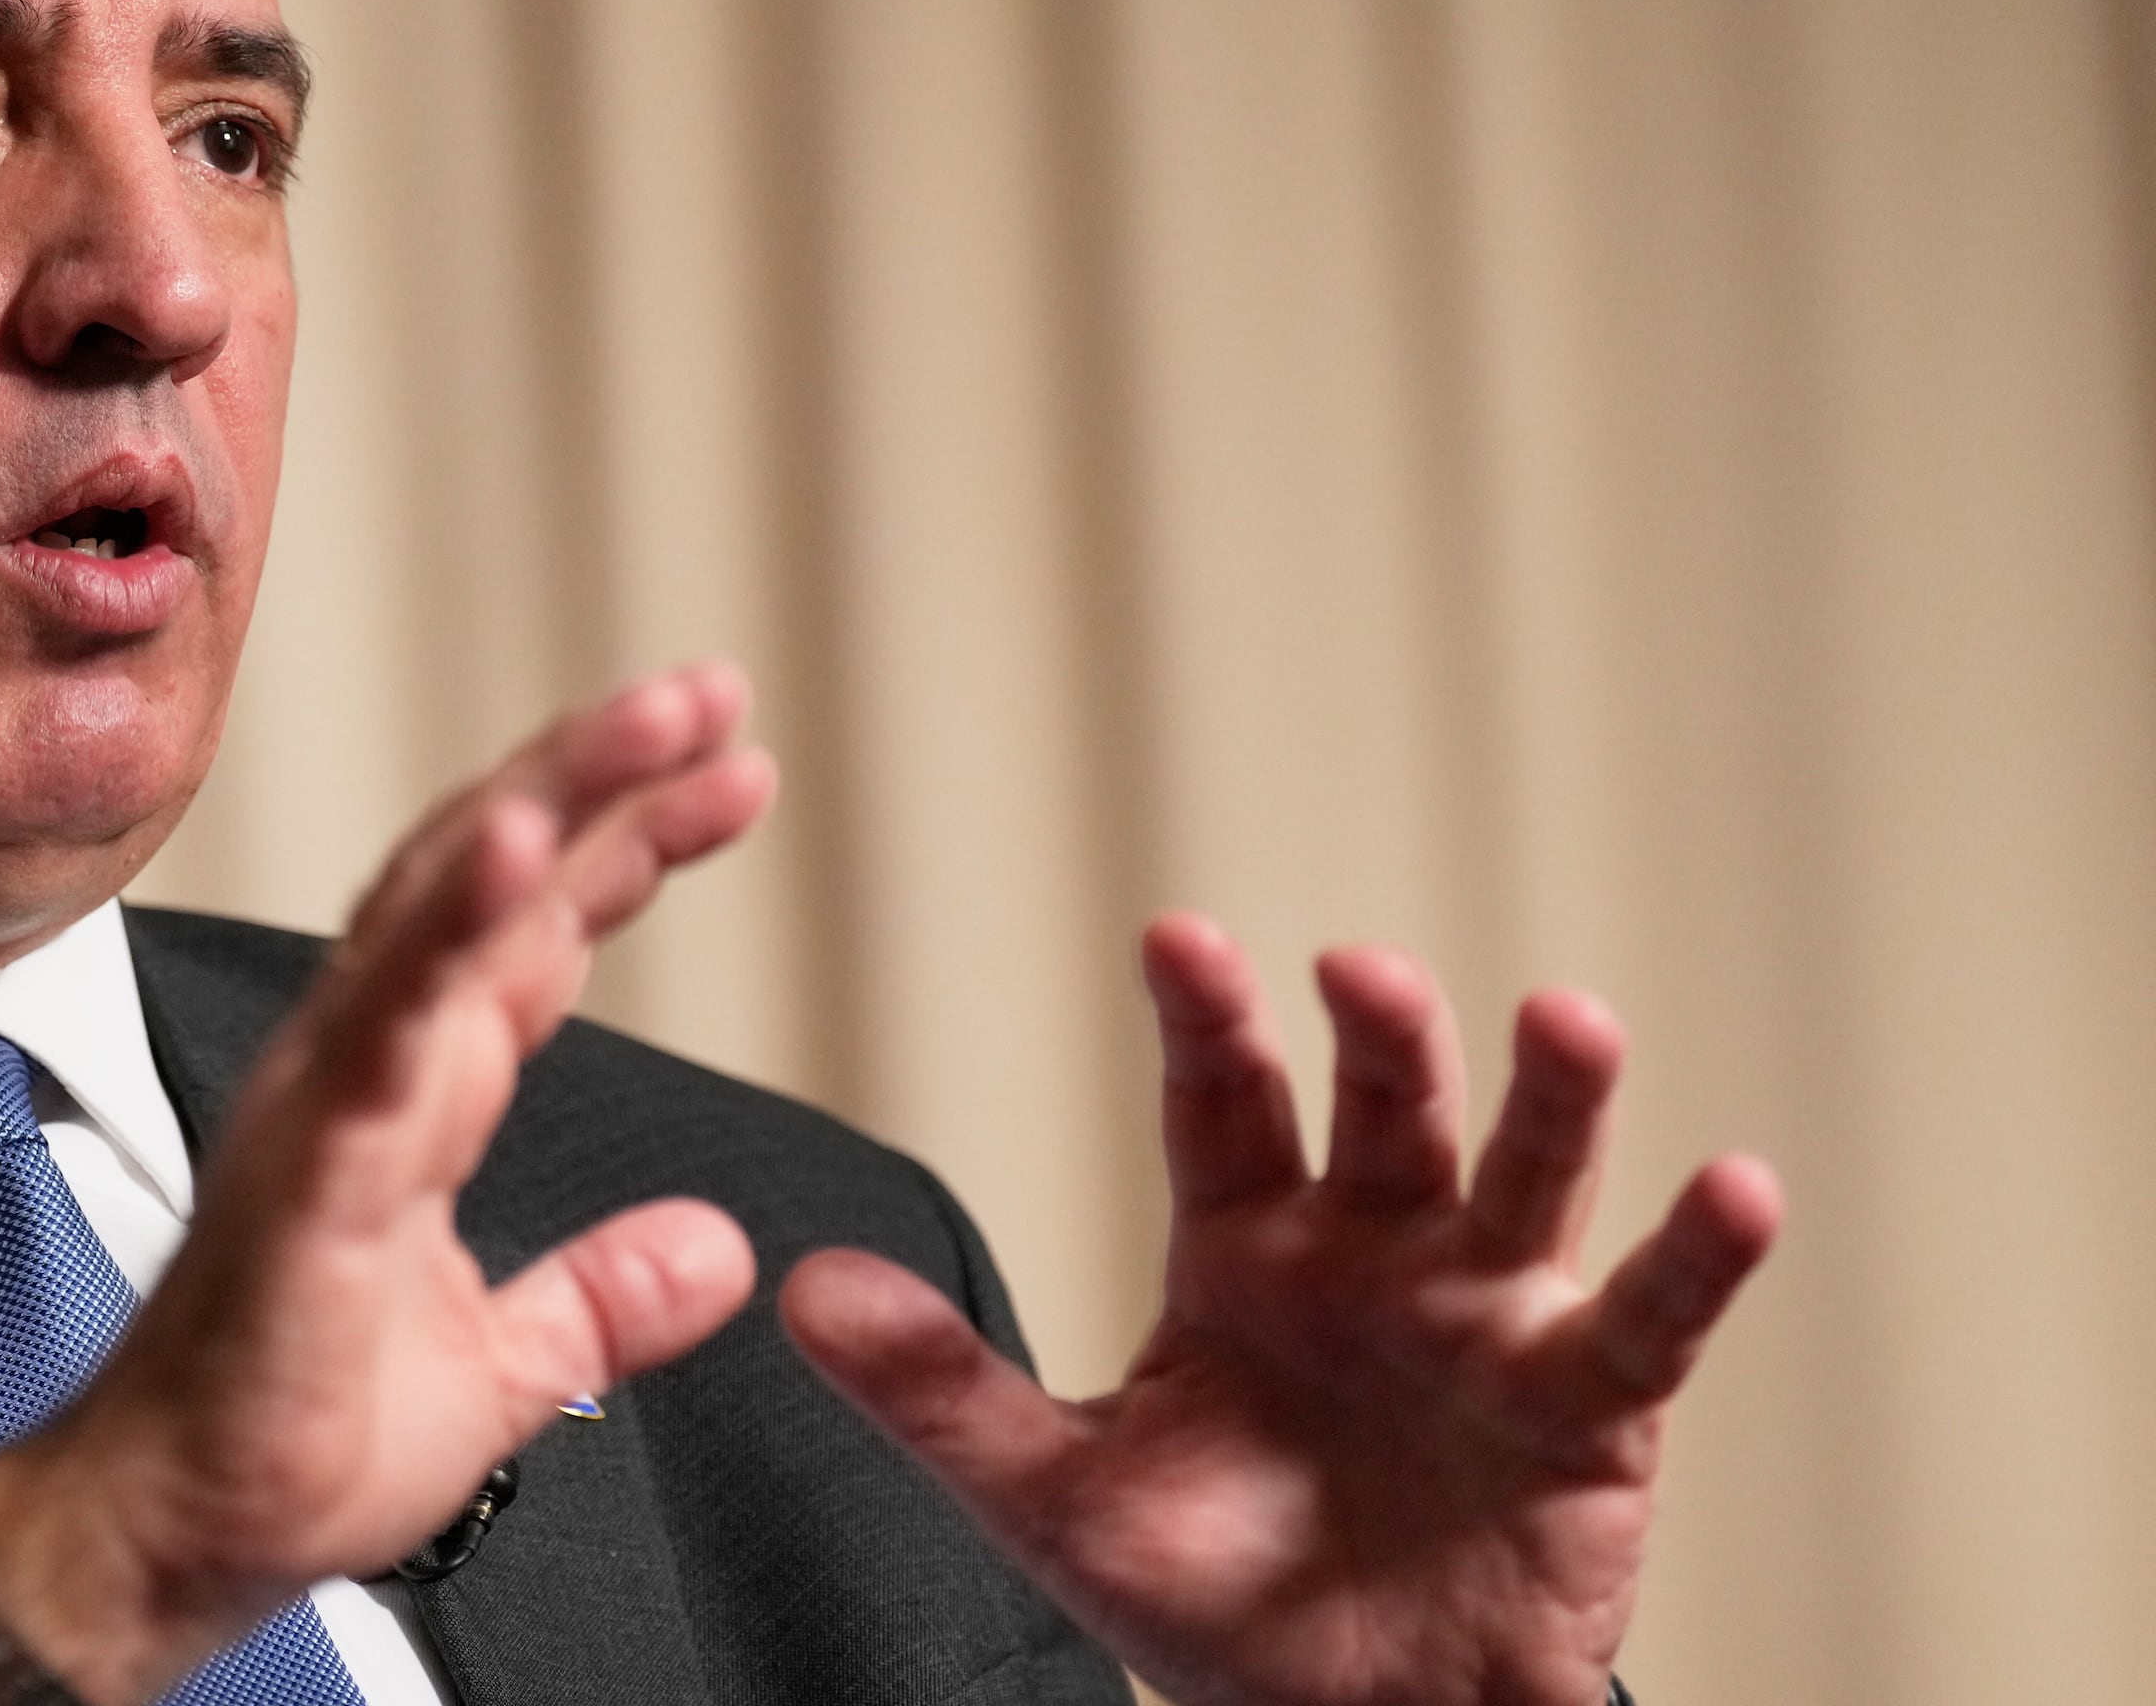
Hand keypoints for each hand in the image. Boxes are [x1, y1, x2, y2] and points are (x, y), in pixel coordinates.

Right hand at [0, 666, 778, 1703]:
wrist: (174, 1540)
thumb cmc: (290, 1443)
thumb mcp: (503, 1368)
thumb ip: (604, 1295)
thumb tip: (714, 1250)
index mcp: (409, 1094)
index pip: (530, 930)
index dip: (625, 839)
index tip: (730, 771)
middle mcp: (360, 1067)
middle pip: (484, 877)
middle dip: (599, 773)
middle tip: (708, 692)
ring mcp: (326, 1106)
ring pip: (436, 914)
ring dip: (544, 804)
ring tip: (645, 724)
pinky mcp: (308, 1173)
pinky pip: (386, 1028)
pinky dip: (450, 933)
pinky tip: (516, 858)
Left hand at [783, 914, 1781, 1705]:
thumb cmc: (1210, 1594)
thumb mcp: (1054, 1492)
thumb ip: (935, 1387)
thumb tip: (798, 1290)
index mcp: (1245, 1248)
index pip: (1223, 1103)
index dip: (1206, 1018)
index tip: (1177, 938)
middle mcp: (1375, 1251)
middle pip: (1384, 1109)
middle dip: (1380, 1033)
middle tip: (1357, 970)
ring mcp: (1488, 1315)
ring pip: (1526, 1173)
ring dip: (1551, 1097)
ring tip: (1566, 1019)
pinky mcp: (1588, 1403)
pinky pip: (1653, 1317)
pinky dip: (1699, 1254)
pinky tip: (1733, 1186)